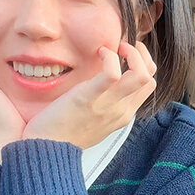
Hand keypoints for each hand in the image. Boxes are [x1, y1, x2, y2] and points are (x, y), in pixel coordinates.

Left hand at [22, 41, 156, 148]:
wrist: (46, 149)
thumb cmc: (64, 133)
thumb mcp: (94, 120)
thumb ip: (105, 105)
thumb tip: (104, 83)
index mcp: (123, 115)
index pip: (148, 85)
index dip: (143, 63)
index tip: (126, 53)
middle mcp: (121, 110)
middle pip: (149, 77)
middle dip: (141, 54)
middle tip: (123, 45)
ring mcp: (108, 105)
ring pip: (141, 75)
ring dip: (132, 53)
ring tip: (115, 47)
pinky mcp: (89, 98)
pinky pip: (112, 73)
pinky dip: (110, 56)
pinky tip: (99, 52)